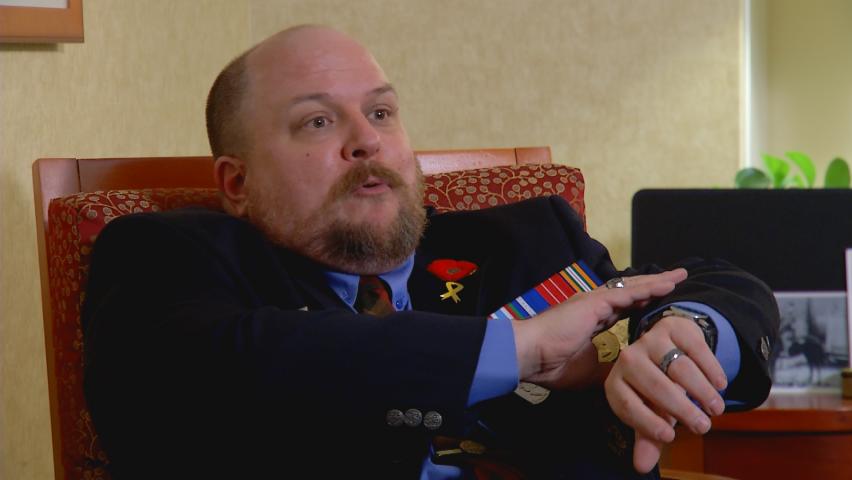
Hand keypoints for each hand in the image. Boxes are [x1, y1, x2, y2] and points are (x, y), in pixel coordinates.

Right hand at [512, 269, 686, 388]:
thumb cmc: (552, 364)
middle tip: (676, 281)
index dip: (642, 304)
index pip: (623, 309)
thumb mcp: (589, 369)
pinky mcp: (594, 302)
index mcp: (592, 321)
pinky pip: (628, 293)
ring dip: (656, 283)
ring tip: (678, 277)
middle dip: (653, 288)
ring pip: (633, 289)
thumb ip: (608, 365)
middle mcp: (594, 306)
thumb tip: (629, 373)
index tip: (660, 303)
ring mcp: (594, 302)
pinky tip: (666, 284)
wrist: (529, 354)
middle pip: (631, 294)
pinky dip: (648, 288)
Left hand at [604, 313, 727, 472]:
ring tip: (716, 408)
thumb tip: (641, 467)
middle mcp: (628, 359)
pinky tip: (721, 384)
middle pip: (656, 386)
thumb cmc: (657, 389)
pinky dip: (710, 368)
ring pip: (679, 368)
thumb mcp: (652, 412)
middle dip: (682, 408)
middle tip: (704, 426)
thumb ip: (648, 437)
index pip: (626, 405)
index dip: (647, 422)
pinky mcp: (672, 327)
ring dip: (701, 390)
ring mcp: (649, 339)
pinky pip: (696, 349)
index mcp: (616, 383)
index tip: (671, 437)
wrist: (668, 347)